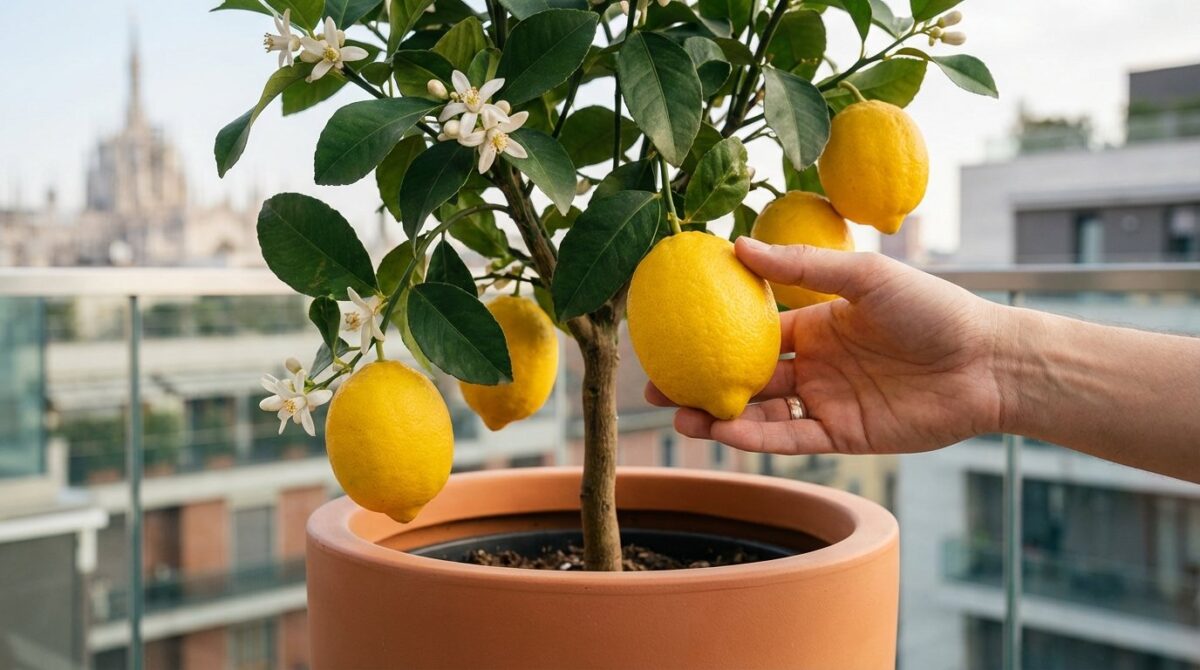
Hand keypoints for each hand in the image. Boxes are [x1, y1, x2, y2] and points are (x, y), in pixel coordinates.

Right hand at [646, 237, 1006, 455]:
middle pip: (747, 376)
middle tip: (657, 384)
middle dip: (702, 382)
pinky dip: (757, 437)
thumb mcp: (864, 276)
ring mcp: (828, 401)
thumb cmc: (932, 308)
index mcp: (818, 324)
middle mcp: (816, 364)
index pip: (754, 331)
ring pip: (761, 413)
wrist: (988, 362)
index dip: (714, 335)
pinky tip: (724, 430)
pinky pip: (791, 439)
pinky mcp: (844, 436)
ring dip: (721, 416)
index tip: (672, 334)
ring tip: (679, 417)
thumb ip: (803, 268)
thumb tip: (737, 245)